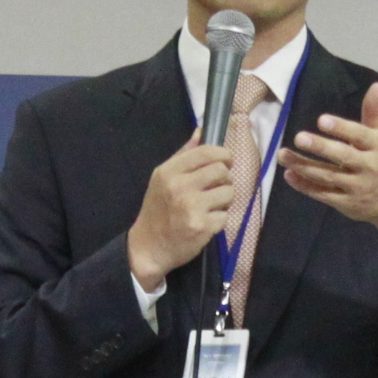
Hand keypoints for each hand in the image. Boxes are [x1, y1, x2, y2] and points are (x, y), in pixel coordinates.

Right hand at [128, 134, 240, 290]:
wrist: (148, 246)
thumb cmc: (157, 210)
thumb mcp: (162, 178)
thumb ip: (184, 155)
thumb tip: (202, 131)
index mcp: (170, 172)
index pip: (206, 152)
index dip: (223, 154)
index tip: (226, 161)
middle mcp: (180, 187)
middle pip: (222, 170)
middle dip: (225, 178)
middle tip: (218, 186)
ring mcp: (192, 208)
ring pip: (229, 192)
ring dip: (224, 199)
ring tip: (211, 205)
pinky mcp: (203, 227)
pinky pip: (225, 216)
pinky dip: (219, 219)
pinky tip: (206, 222)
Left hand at [281, 82, 377, 263]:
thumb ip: (373, 112)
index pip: (360, 136)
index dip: (342, 128)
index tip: (322, 120)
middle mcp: (369, 167)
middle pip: (343, 156)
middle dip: (321, 147)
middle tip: (299, 137)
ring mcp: (357, 187)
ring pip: (328, 176)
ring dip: (304, 166)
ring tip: (282, 154)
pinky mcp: (346, 204)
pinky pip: (323, 194)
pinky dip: (306, 186)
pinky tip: (289, 174)